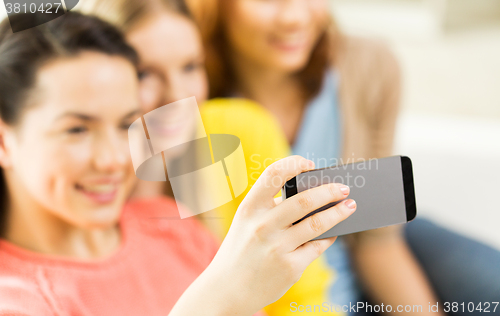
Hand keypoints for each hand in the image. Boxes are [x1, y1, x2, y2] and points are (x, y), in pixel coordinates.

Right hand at [200, 156, 356, 314]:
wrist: (227, 289)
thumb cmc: (242, 249)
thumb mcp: (247, 223)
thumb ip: (271, 208)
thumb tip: (312, 196)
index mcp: (249, 208)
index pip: (273, 174)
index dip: (294, 164)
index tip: (310, 164)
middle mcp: (262, 226)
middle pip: (305, 200)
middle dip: (330, 191)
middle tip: (344, 187)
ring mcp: (277, 248)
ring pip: (318, 223)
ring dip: (339, 213)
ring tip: (350, 206)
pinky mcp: (290, 267)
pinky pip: (317, 246)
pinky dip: (329, 237)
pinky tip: (335, 232)